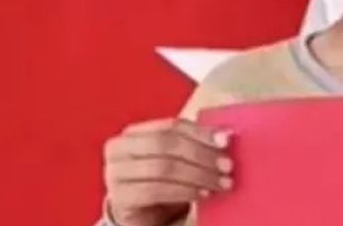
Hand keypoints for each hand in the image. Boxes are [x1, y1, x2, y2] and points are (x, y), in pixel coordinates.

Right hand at [103, 118, 234, 225]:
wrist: (143, 221)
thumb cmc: (163, 186)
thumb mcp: (177, 161)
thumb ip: (193, 146)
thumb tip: (225, 135)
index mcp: (133, 133)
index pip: (171, 126)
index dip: (200, 132)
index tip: (226, 141)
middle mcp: (118, 150)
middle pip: (165, 144)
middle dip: (200, 154)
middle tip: (227, 165)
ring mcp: (115, 174)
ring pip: (163, 167)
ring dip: (197, 175)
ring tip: (221, 183)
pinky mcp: (120, 198)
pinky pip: (156, 190)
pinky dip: (184, 191)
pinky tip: (203, 194)